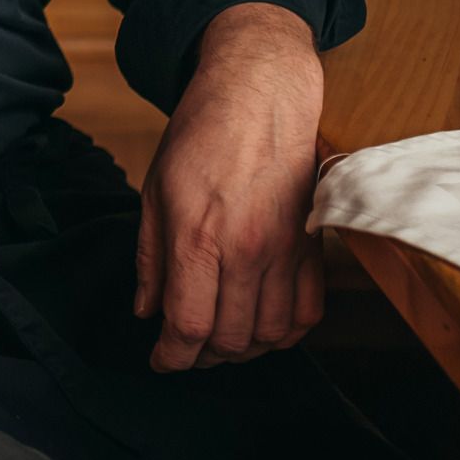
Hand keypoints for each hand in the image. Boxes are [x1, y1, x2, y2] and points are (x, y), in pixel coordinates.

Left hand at [135, 1, 325, 371]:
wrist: (261, 97)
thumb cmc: (200, 136)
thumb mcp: (154, 190)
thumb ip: (150, 257)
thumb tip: (146, 312)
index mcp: (198, 236)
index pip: (189, 324)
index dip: (173, 356)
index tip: (161, 362)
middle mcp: (246, 251)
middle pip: (230, 339)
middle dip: (203, 356)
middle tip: (187, 350)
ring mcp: (286, 252)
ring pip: (270, 334)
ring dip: (244, 350)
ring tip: (221, 341)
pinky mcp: (313, 247)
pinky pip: (306, 314)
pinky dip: (283, 333)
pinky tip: (261, 326)